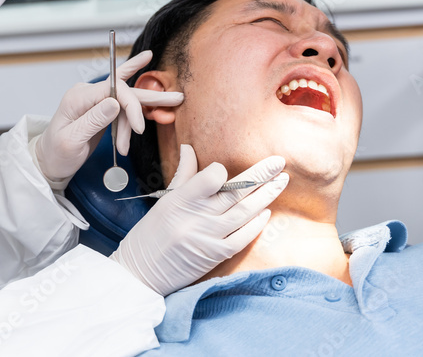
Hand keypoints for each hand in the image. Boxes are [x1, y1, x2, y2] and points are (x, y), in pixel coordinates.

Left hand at [34, 50, 183, 188]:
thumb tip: (114, 102)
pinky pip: (123, 109)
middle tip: (176, 97)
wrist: (48, 164)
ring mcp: (95, 101)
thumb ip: (93, 120)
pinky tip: (138, 126)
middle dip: (150, 96)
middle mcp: (88, 94)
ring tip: (154, 121)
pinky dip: (132, 120)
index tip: (140, 130)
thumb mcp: (72, 140)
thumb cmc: (56, 154)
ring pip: (127, 100)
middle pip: (124, 88)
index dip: (132, 107)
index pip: (115, 90)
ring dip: (137, 118)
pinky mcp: (101, 110)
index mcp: (79, 97)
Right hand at [110, 145, 288, 295]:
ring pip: (244, 212)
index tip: (224, 170)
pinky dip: (255, 224)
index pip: (212, 177)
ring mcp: (208, 238)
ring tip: (281, 181)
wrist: (140, 274)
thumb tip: (189, 147)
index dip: (221, 171)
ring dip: (266, 196)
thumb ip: (184, 174)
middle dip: (261, 175)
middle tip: (279, 162)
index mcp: (180, 200)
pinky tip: (266, 212)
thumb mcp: (164, 201)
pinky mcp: (215, 256)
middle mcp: (196, 218)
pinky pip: (242, 238)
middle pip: (235, 192)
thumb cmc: (150, 234)